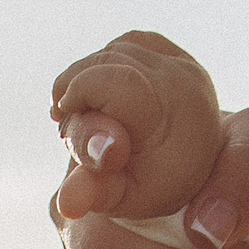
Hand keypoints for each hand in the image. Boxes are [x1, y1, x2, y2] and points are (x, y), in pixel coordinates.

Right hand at [50, 32, 225, 225]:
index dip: (77, 93)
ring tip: (85, 118)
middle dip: (77, 91)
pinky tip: (99, 95)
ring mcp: (182, 63)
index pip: (112, 79)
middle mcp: (184, 79)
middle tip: (71, 126)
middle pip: (106, 62)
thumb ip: (93, 192)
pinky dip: (105, 66)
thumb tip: (66, 203)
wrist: (188, 174)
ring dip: (86, 80)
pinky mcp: (174, 53)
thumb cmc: (147, 187)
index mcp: (176, 114)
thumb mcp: (121, 197)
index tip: (61, 119)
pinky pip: (126, 45)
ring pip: (114, 52)